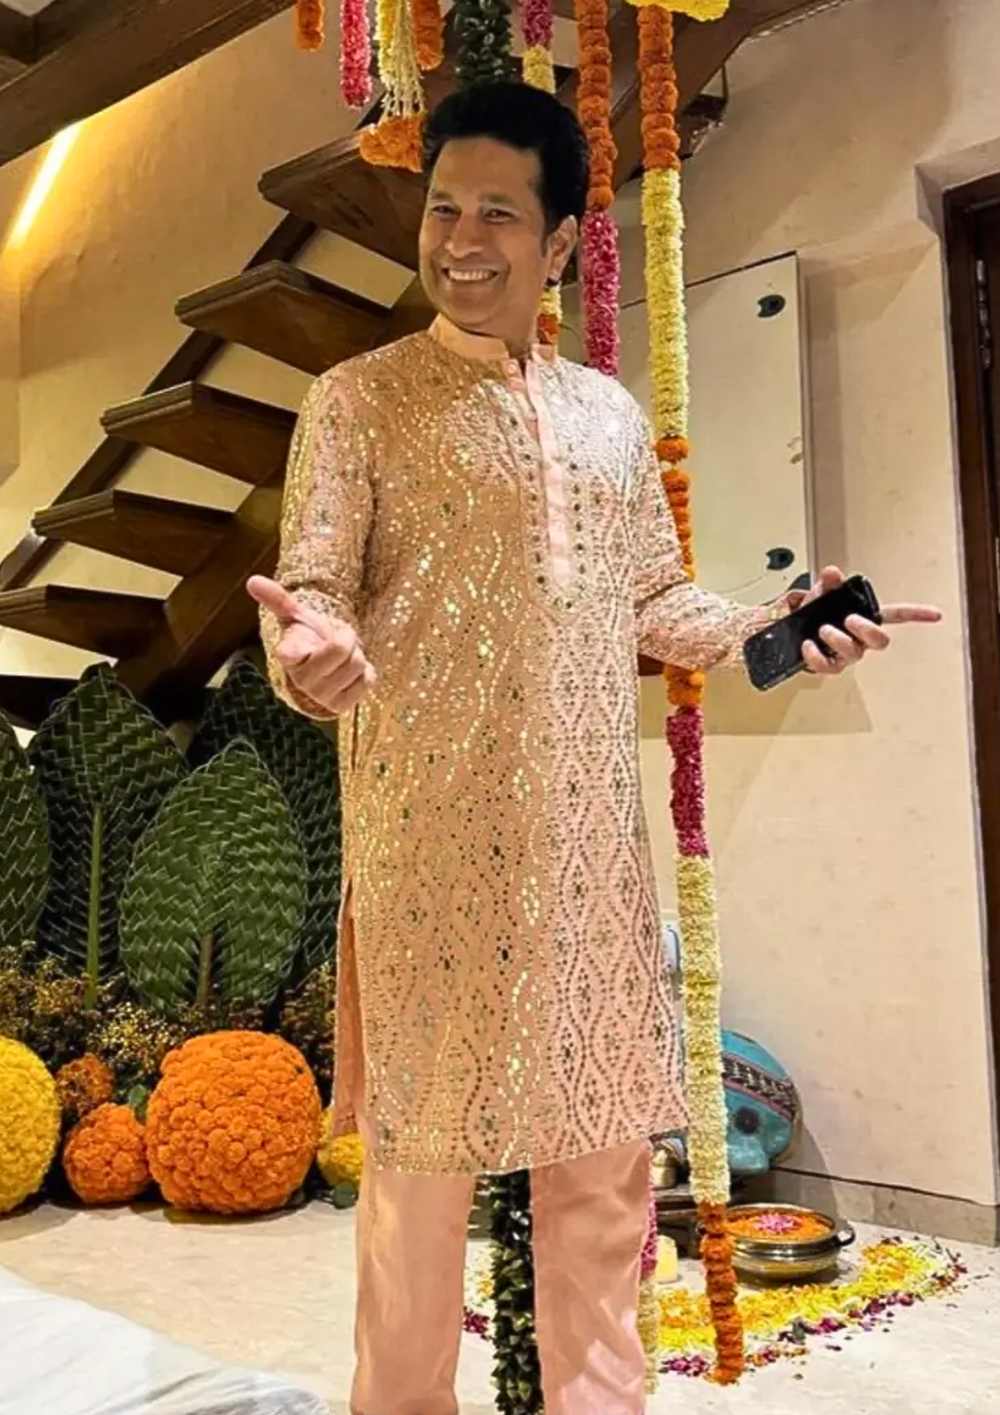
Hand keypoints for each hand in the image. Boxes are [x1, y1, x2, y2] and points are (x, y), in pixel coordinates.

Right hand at [247, 575, 375, 713]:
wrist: (323, 668)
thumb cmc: (308, 639)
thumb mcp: (296, 617)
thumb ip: (277, 599)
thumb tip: (252, 580)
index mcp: (287, 656)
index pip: (288, 653)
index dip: (294, 650)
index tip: (292, 652)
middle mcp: (302, 679)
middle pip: (342, 648)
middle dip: (347, 637)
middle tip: (338, 639)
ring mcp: (321, 695)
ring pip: (358, 664)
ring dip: (357, 654)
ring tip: (343, 657)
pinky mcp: (340, 706)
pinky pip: (367, 680)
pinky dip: (365, 673)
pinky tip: (350, 672)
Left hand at [797, 566, 942, 676]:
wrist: (794, 633)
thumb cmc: (814, 615)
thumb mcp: (821, 594)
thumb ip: (829, 583)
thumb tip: (833, 573)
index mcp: (865, 619)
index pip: (896, 616)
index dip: (916, 615)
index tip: (935, 614)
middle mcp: (860, 639)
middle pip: (880, 641)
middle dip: (867, 630)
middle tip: (849, 619)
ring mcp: (846, 654)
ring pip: (854, 653)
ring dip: (838, 640)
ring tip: (822, 630)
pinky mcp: (829, 665)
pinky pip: (828, 666)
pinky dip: (816, 656)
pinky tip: (808, 645)